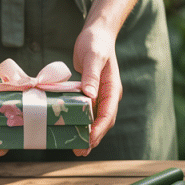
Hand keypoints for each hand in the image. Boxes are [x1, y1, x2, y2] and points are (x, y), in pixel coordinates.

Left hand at [73, 25, 122, 156]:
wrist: (97, 33)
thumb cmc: (95, 42)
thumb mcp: (93, 57)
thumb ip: (91, 76)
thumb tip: (90, 96)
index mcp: (112, 88)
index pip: (108, 114)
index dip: (99, 129)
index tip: (89, 140)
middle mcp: (108, 95)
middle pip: (104, 121)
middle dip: (93, 138)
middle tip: (80, 151)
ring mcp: (100, 95)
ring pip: (96, 119)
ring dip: (87, 133)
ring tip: (76, 148)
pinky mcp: (90, 93)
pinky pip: (87, 111)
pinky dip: (81, 122)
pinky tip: (71, 129)